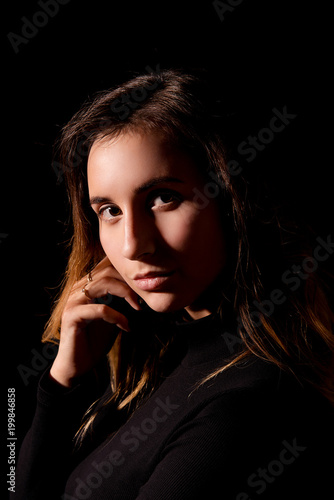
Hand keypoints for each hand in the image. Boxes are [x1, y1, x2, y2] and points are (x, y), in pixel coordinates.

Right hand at [50, 257, 140, 386]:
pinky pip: (100, 309)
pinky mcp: (72, 316)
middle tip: (143, 296)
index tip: (143, 285)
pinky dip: (117, 316)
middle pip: (107, 270)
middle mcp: (78, 289)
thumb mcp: (113, 315)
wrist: (76, 365)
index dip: (126, 271)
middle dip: (129, 281)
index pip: (106, 265)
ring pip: (103, 284)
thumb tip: (142, 289)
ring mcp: (73, 301)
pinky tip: (126, 326)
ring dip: (125, 294)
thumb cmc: (95, 340)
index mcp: (86, 285)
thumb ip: (121, 300)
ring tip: (137, 307)